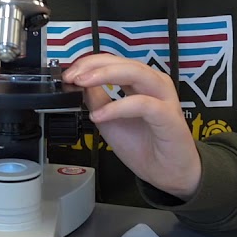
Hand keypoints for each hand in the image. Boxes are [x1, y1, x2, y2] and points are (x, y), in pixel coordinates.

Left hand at [62, 54, 200, 199]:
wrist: (166, 173)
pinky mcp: (168, 116)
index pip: (113, 62)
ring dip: (105, 75)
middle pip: (122, 62)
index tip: (68, 75)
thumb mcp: (109, 120)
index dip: (88, 64)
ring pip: (135, 73)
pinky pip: (142, 104)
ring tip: (82, 84)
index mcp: (141, 82)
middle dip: (93, 66)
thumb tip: (77, 82)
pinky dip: (118, 107)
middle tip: (72, 77)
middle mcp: (154, 84)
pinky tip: (100, 116)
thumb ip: (96, 99)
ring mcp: (164, 97)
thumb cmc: (143, 146)